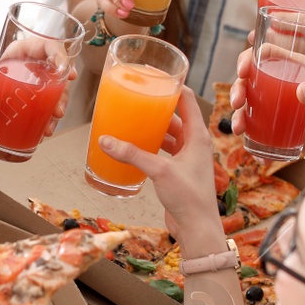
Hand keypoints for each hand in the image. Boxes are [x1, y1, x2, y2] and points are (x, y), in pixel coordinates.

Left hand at [0, 51, 75, 134]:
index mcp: (10, 55)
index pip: (42, 45)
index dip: (59, 54)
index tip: (66, 71)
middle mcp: (23, 68)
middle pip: (54, 70)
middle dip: (62, 89)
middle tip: (58, 108)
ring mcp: (25, 87)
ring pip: (53, 91)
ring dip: (58, 105)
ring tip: (51, 122)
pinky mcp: (25, 105)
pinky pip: (43, 109)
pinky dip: (48, 119)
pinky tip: (45, 130)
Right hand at [93, 87, 219, 242]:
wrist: (197, 228)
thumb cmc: (189, 197)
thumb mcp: (159, 171)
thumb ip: (132, 154)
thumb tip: (105, 141)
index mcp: (198, 136)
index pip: (187, 100)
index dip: (173, 86)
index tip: (154, 76)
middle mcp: (194, 144)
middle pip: (175, 116)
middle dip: (157, 107)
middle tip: (137, 97)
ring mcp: (186, 158)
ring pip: (168, 134)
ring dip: (152, 127)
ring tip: (131, 119)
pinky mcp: (177, 171)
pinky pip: (163, 151)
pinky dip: (150, 146)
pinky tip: (134, 146)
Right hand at [229, 48, 304, 161]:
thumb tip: (302, 90)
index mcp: (300, 69)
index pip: (270, 55)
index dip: (251, 57)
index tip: (243, 69)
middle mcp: (287, 85)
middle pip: (253, 79)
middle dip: (238, 88)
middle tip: (236, 102)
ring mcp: (281, 107)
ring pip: (251, 105)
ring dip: (239, 115)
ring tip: (239, 129)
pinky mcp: (280, 128)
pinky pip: (259, 130)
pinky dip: (253, 140)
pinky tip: (256, 154)